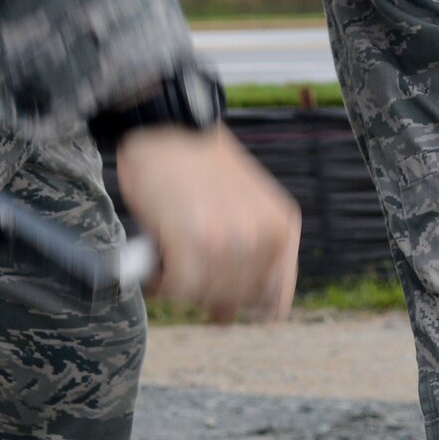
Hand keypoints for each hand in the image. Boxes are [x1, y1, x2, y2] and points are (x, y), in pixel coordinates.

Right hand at [113, 123, 299, 320]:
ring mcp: (228, 240)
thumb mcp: (244, 205)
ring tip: (167, 260)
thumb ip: (247, 256)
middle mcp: (263, 236)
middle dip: (207, 293)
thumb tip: (226, 317)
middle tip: (184, 268)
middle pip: (235, 301)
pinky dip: (162, 283)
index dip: (245, 308)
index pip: (276, 301)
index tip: (222, 304)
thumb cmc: (198, 164)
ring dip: (182, 286)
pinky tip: (155, 264)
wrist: (168, 123)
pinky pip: (179, 288)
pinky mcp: (191, 239)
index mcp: (283, 227)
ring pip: (205, 296)